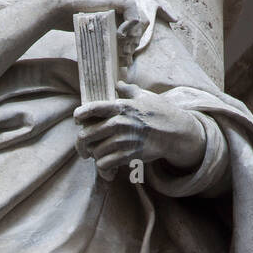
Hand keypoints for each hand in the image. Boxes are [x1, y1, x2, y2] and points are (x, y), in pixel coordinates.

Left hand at [74, 83, 206, 175]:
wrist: (175, 132)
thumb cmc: (160, 112)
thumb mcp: (145, 96)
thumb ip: (129, 90)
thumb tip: (119, 83)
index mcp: (120, 107)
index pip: (92, 108)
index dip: (80, 114)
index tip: (77, 119)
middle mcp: (118, 123)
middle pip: (86, 136)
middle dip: (81, 145)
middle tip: (83, 149)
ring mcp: (122, 140)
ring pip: (95, 152)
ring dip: (95, 156)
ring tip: (99, 157)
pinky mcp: (128, 155)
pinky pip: (105, 165)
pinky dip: (104, 169)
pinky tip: (107, 170)